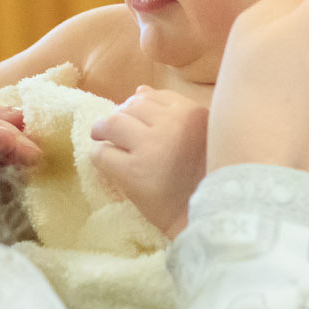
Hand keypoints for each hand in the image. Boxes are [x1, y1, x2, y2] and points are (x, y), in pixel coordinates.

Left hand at [90, 87, 209, 237]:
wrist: (209, 218)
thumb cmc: (206, 177)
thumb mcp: (200, 135)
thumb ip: (173, 111)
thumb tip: (139, 90)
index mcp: (191, 113)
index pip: (150, 96)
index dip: (138, 109)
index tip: (138, 125)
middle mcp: (172, 125)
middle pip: (130, 107)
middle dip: (120, 118)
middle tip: (118, 136)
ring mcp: (152, 147)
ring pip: (112, 124)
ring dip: (103, 132)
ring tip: (105, 143)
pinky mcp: (134, 173)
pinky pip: (102, 154)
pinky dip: (99, 157)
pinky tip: (108, 166)